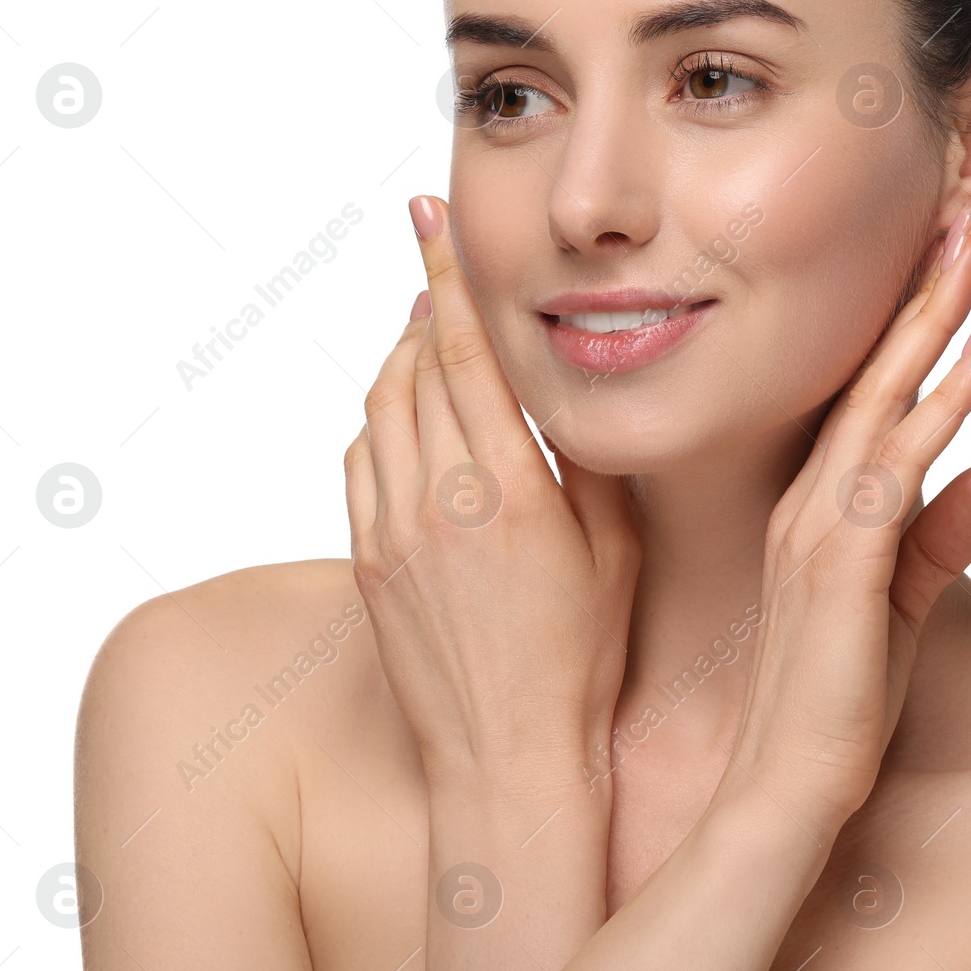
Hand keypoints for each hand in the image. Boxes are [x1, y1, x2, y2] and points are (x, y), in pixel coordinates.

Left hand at [343, 194, 642, 789]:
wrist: (504, 754)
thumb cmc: (579, 657)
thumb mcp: (614, 548)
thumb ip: (582, 462)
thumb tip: (556, 394)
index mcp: (509, 488)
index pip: (465, 353)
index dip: (447, 275)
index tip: (429, 217)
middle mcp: (437, 498)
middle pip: (413, 367)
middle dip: (424, 306)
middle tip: (439, 271)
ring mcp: (389, 530)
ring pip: (377, 408)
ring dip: (401, 361)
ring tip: (429, 340)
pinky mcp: (363, 560)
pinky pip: (357, 462)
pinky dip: (379, 422)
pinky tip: (407, 420)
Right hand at [715, 212, 970, 840]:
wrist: (786, 790)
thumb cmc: (837, 704)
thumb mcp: (904, 606)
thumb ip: (944, 537)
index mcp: (818, 508)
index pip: (867, 397)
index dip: (907, 327)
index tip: (942, 260)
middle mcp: (813, 501)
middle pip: (874, 376)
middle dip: (921, 294)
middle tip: (962, 218)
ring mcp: (822, 526)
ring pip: (885, 399)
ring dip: (934, 321)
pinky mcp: (845, 563)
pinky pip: (900, 465)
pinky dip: (942, 402)